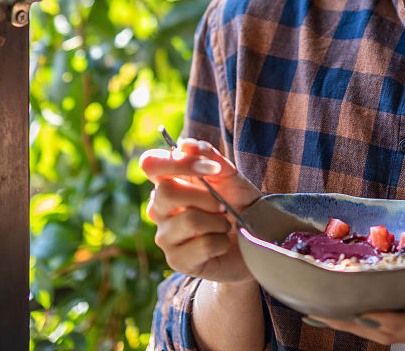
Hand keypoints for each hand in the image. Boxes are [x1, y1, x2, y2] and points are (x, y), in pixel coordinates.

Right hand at [140, 138, 262, 283]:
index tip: (210, 168)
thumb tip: (187, 144)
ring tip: (224, 225)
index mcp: (167, 183)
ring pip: (189, 220)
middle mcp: (159, 210)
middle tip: (222, 205)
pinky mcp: (177, 261)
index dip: (177, 162)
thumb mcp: (229, 176)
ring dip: (218, 222)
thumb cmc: (237, 204)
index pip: (150, 164)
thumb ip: (210, 157)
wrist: (253, 241)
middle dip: (205, 197)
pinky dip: (222, 241)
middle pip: (166, 192)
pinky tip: (222, 243)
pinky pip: (203, 245)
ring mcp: (165, 237)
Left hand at [306, 221, 404, 345]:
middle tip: (321, 313)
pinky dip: (370, 320)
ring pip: (395, 334)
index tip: (360, 311)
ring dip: (358, 326)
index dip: (390, 319)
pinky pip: (399, 326)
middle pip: (398, 333)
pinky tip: (344, 309)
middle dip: (359, 325)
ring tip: (320, 313)